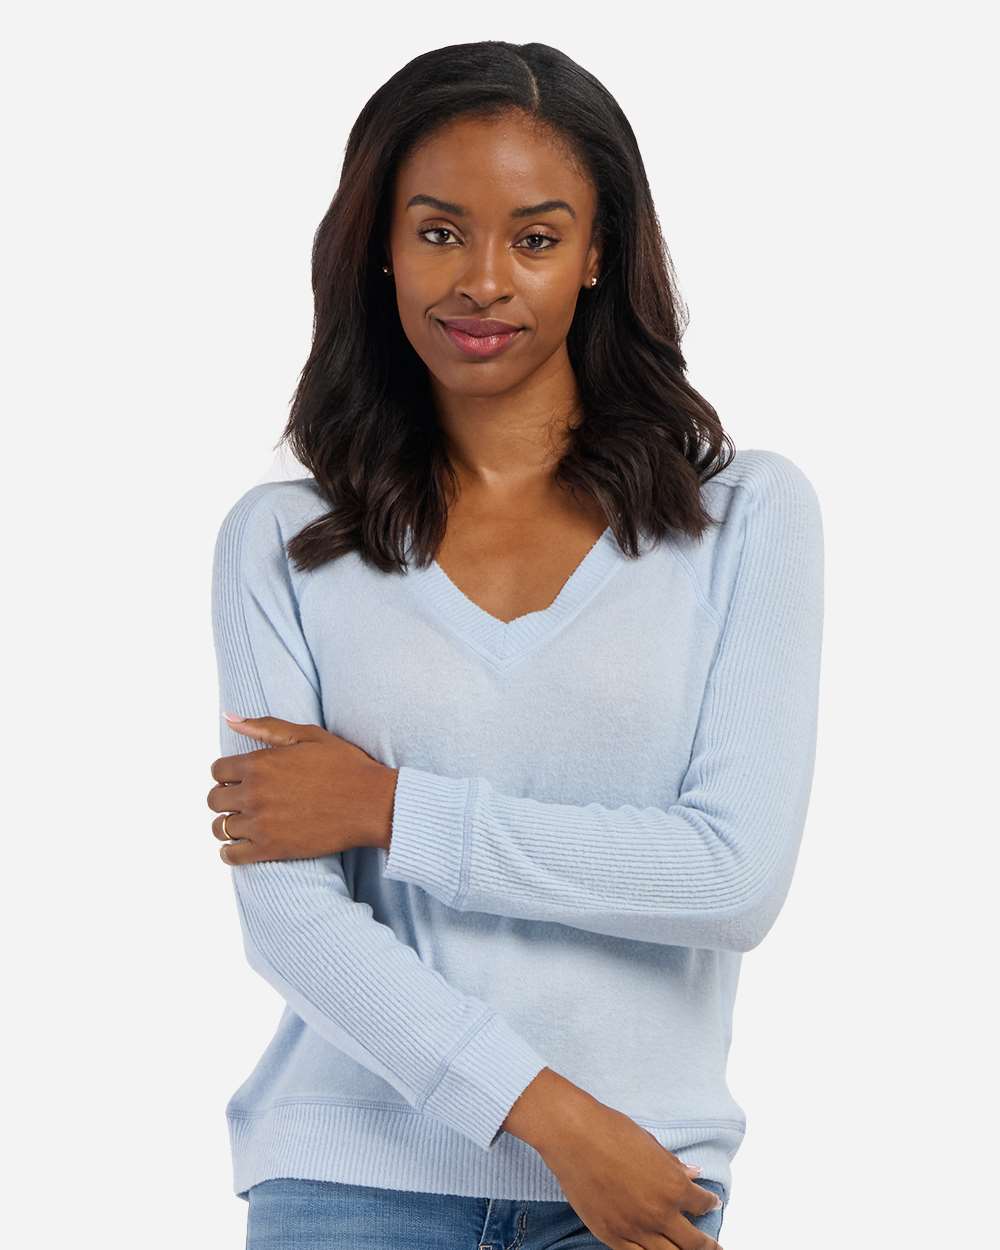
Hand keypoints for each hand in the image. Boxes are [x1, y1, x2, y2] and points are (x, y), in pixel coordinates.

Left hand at [207, 714, 397, 863]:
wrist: (371, 804)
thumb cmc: (345, 766)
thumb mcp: (308, 735)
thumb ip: (265, 726)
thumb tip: (228, 718)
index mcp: (259, 763)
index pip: (217, 770)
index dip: (229, 774)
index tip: (243, 779)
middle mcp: (254, 793)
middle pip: (214, 799)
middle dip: (227, 798)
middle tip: (247, 800)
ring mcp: (260, 823)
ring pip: (219, 828)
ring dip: (229, 824)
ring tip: (248, 822)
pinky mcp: (270, 849)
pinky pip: (230, 855)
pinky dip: (231, 852)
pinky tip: (245, 844)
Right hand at [528, 1091, 723, 1249]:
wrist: (574, 1137)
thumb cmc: (612, 1132)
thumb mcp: (650, 1144)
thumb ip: (673, 1165)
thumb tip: (693, 1173)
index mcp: (673, 1187)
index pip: (701, 1204)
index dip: (709, 1203)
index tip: (711, 1203)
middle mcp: (659, 1213)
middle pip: (693, 1242)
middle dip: (708, 1246)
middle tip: (715, 1248)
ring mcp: (635, 1229)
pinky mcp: (611, 1236)